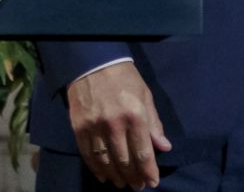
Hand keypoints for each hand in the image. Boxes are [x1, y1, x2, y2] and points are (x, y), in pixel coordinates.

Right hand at [66, 63, 171, 188]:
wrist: (93, 64)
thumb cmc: (124, 79)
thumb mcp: (145, 96)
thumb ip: (154, 124)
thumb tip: (164, 147)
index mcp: (135, 115)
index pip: (143, 152)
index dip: (149, 171)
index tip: (152, 182)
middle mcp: (115, 124)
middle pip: (125, 160)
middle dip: (133, 177)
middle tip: (138, 186)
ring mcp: (95, 127)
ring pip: (106, 160)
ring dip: (116, 176)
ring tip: (122, 184)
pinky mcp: (79, 128)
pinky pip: (88, 154)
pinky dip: (96, 168)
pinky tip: (104, 175)